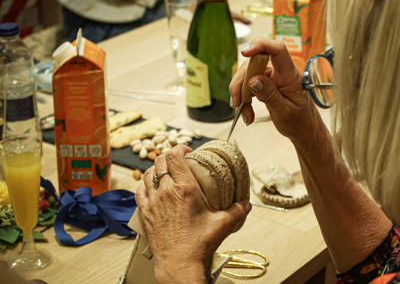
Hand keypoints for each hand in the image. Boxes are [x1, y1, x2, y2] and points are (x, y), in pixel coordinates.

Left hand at [135, 145, 250, 282]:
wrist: (179, 265)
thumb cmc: (200, 244)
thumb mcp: (224, 224)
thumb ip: (238, 211)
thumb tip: (247, 203)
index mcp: (185, 189)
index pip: (175, 156)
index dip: (180, 147)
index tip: (187, 150)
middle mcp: (166, 192)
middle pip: (160, 160)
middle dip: (169, 155)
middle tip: (178, 160)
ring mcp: (153, 202)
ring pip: (148, 174)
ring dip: (156, 168)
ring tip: (166, 172)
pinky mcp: (145, 213)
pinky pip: (139, 191)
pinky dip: (145, 185)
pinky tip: (151, 187)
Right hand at [230, 37, 321, 142]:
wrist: (304, 130)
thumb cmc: (300, 122)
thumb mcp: (284, 112)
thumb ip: (269, 95)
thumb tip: (253, 79)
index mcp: (290, 76)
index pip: (278, 50)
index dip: (261, 45)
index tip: (245, 52)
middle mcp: (281, 72)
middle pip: (254, 62)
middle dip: (241, 81)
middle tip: (238, 101)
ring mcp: (272, 77)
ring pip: (248, 74)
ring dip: (241, 93)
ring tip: (245, 112)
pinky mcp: (266, 84)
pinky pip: (249, 85)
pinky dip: (244, 99)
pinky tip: (247, 113)